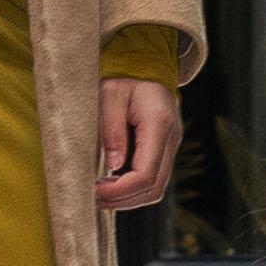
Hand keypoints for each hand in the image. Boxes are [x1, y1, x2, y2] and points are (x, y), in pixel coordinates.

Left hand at [98, 78, 180, 211]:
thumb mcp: (109, 95)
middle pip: (154, 188)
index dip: (121, 190)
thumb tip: (112, 167)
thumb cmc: (124, 77)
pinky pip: (153, 179)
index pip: (146, 174)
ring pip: (156, 189)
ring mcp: (171, 147)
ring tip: (100, 194)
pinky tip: (111, 184)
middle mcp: (172, 139)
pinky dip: (133, 189)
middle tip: (94, 198)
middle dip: (124, 200)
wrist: (146, 65)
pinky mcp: (165, 150)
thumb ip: (112, 130)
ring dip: (128, 198)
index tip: (96, 189)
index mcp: (159, 125)